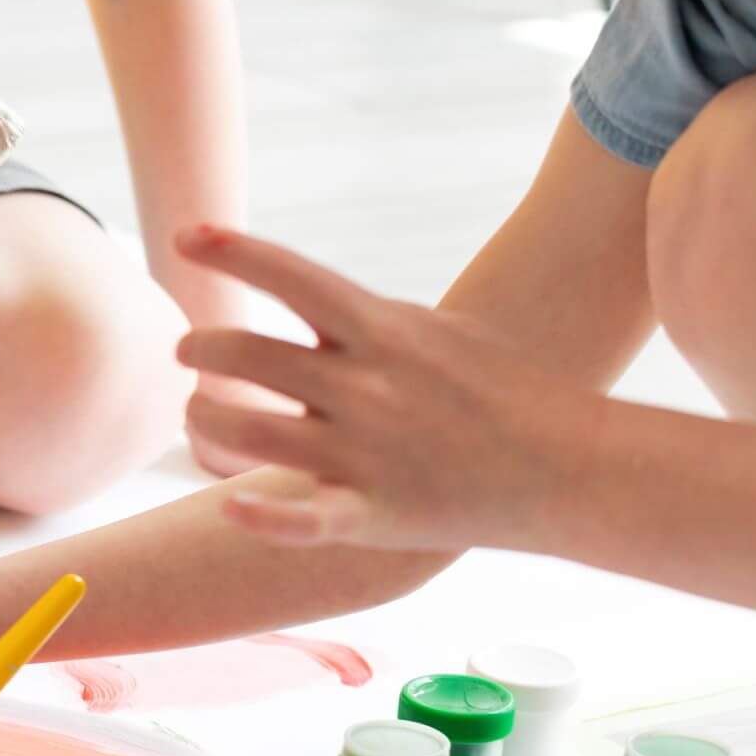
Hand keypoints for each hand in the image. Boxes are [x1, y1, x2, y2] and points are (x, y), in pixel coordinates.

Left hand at [175, 225, 584, 550]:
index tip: (183, 236)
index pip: (294, 277)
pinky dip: (262, 516)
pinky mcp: (373, 513)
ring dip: (204, 419)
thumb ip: (366, 318)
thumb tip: (300, 293)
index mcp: (385, 332)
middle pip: (248, 355)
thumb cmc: (501, 392)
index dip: (233, 252)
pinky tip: (233, 507)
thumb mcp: (439, 334)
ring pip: (247, 431)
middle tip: (189, 353)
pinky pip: (304, 519)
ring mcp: (367, 452)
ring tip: (199, 413)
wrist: (571, 467)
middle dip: (200, 349)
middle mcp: (367, 387)